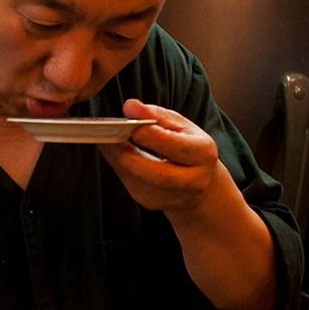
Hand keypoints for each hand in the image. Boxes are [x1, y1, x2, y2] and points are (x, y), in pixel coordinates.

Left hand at [100, 98, 226, 214]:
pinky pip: (129, 184)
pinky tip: (114, 152)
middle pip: (157, 174)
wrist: (199, 184)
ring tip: (106, 139)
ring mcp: (171, 197)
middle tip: (109, 135)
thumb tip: (130, 106)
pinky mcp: (151, 202)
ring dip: (118, 159)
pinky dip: (119, 167)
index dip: (152, 136)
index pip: (177, 147)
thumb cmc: (189, 147)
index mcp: (202, 154)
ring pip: (138, 180)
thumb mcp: (181, 126)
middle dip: (129, 154)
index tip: (131, 122)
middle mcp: (191, 181)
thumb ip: (156, 115)